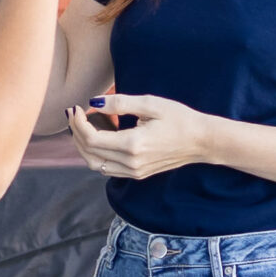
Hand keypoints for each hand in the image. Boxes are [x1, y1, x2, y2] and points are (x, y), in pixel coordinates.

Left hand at [64, 94, 215, 179]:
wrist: (201, 141)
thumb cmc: (179, 118)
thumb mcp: (150, 103)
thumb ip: (120, 103)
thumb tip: (93, 102)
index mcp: (133, 145)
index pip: (92, 139)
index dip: (77, 124)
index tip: (75, 107)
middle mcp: (131, 163)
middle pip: (89, 154)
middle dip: (76, 133)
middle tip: (74, 114)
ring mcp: (134, 172)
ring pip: (95, 165)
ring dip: (83, 146)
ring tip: (83, 125)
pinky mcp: (137, 174)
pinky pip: (107, 168)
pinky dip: (96, 154)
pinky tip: (98, 136)